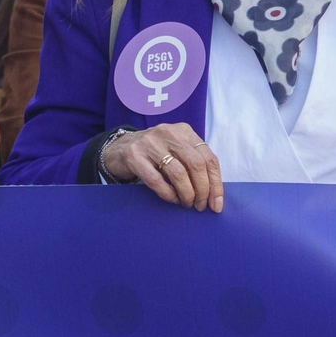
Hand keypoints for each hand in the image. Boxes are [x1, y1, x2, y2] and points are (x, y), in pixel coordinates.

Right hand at [101, 123, 222, 212]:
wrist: (119, 149)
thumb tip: (214, 193)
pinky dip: (168, 194)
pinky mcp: (134, 155)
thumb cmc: (155, 153)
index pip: (208, 158)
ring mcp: (149, 143)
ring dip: (186, 194)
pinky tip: (172, 199)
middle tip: (200, 206)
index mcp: (184, 131)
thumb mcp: (177, 149)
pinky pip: (156, 180)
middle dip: (202, 191)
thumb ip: (194, 162)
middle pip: (196, 165)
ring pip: (178, 174)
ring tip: (186, 203)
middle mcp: (168, 133)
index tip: (216, 204)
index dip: (216, 184)